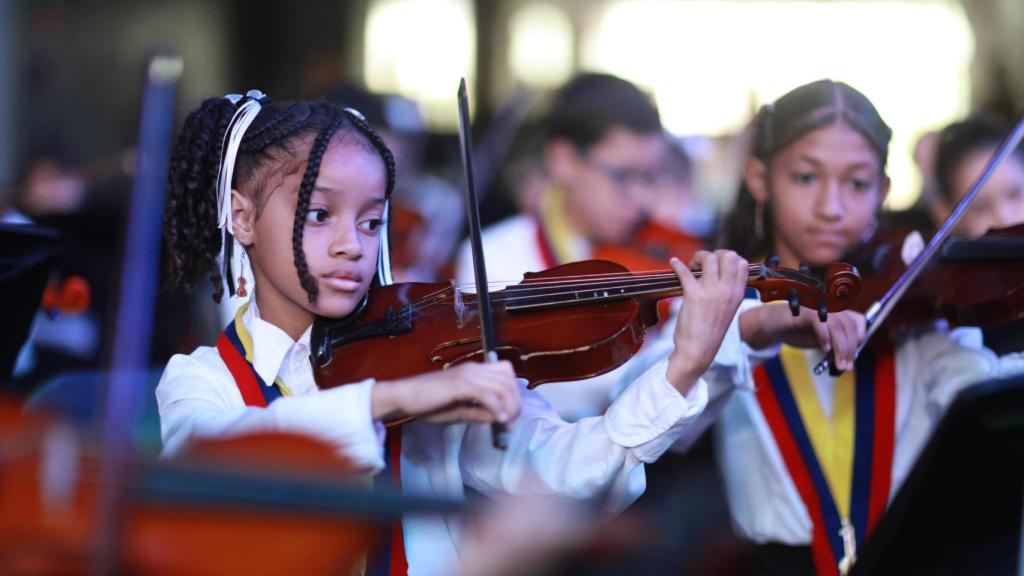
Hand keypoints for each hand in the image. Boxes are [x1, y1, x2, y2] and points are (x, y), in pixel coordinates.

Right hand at [371, 361, 520, 424]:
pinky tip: (499, 420)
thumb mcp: (460, 410)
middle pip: (508, 380)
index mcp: (474, 371)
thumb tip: (500, 418)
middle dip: (515, 401)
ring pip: (501, 386)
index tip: (512, 413)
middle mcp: (474, 369)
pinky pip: (487, 394)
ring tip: (508, 422)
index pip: (506, 373)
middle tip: (512, 421)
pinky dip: (497, 408)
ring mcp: (467, 374)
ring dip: (509, 406)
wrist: (404, 396)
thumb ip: (480, 412)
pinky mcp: (459, 384)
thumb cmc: (428, 403)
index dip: (514, 392)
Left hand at [666, 250, 748, 392]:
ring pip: (709, 258)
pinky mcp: (694, 296)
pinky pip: (685, 272)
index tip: (715, 265)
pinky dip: (677, 265)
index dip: (727, 258)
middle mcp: (728, 291)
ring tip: (690, 267)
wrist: (698, 352)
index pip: (741, 263)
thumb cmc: (709, 333)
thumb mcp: (726, 310)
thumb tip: (714, 275)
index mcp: (738, 294)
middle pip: (728, 255)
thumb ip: (725, 292)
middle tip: (701, 264)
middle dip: (713, 254)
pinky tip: (673, 264)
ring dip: (697, 257)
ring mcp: (712, 292)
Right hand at [739, 305, 866, 370]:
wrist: (772, 326)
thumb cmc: (797, 332)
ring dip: (840, 348)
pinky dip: (825, 338)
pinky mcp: (806, 311)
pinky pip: (821, 323)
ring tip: (838, 364)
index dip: (860, 337)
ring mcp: (818, 307)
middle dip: (850, 349)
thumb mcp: (821, 340)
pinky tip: (824, 350)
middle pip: (849, 326)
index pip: (858, 321)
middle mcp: (830, 306)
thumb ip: (835, 345)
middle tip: (846, 366)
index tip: (854, 355)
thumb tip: (849, 359)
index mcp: (837, 311)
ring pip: (838, 326)